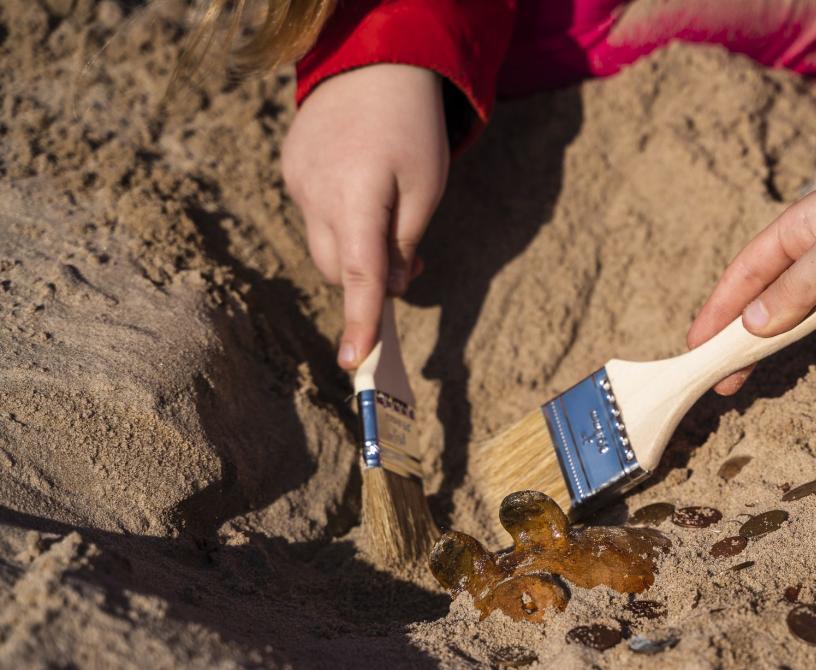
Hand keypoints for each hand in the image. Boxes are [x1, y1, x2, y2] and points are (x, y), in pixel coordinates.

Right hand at [282, 64, 449, 368]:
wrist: (373, 64)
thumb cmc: (412, 128)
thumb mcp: (427, 187)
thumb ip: (404, 241)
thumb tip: (389, 290)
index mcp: (357, 196)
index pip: (357, 273)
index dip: (359, 319)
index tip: (353, 360)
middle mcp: (316, 193)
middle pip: (334, 268)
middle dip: (367, 279)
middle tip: (412, 260)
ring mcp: (296, 181)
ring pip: (323, 244)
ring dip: (354, 249)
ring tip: (390, 217)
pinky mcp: (290, 171)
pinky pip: (314, 214)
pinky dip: (340, 221)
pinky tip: (362, 185)